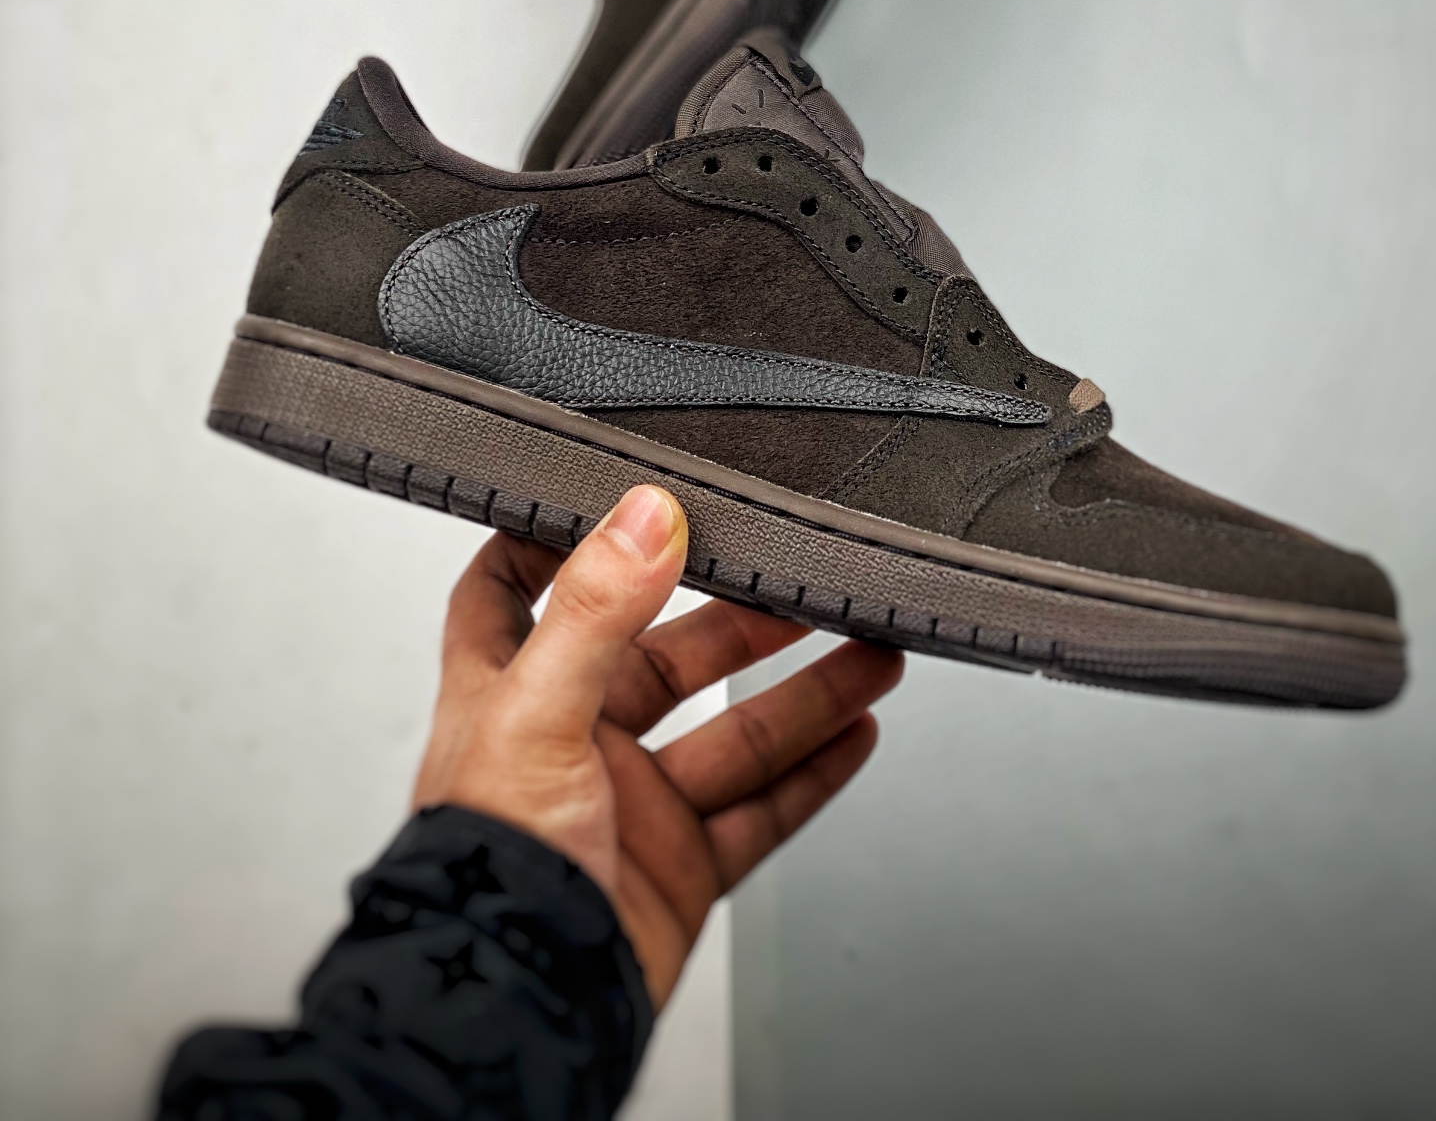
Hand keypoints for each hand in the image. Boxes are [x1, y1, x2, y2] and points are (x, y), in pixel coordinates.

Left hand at [412, 484, 901, 1007]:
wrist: (520, 1010)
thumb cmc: (485, 871)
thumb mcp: (534, 713)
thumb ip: (595, 610)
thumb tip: (644, 514)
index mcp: (509, 691)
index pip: (514, 590)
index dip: (558, 542)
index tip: (621, 503)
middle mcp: (571, 742)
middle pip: (665, 657)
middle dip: (742, 621)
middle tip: (807, 583)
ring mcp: (630, 805)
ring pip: (733, 732)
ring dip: (805, 692)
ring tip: (872, 650)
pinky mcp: (678, 865)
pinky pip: (760, 808)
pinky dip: (813, 773)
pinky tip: (856, 733)